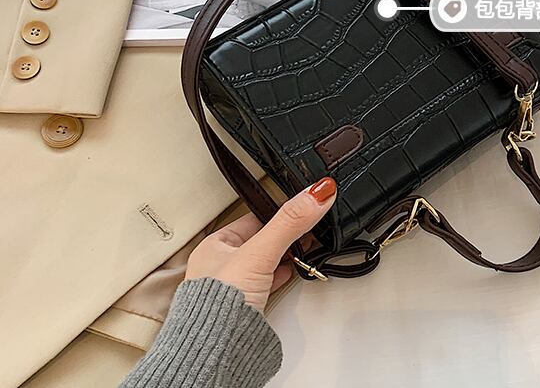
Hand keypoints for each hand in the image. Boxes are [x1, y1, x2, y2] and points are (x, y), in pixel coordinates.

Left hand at [185, 178, 336, 310]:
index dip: (278, 214)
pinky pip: (266, 285)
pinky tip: (289, 276)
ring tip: (302, 253)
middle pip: (261, 241)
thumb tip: (316, 194)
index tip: (301, 209)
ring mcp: (232, 289)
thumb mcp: (260, 253)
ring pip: (264, 264)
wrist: (215, 352)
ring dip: (283, 259)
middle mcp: (220, 266)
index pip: (253, 218)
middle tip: (306, 232)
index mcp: (214, 245)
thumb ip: (289, 222)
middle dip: (284, 238)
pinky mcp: (244, 309)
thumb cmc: (218, 305)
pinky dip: (280, 278)